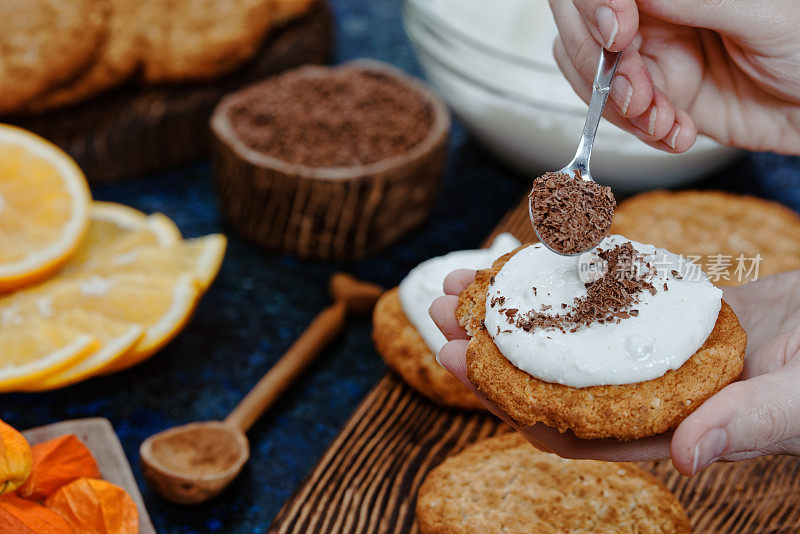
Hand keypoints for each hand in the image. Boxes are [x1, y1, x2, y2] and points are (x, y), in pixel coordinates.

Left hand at [430, 268, 799, 474]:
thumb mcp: (799, 400)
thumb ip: (745, 426)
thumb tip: (683, 457)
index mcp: (664, 426)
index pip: (565, 423)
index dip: (505, 396)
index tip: (456, 359)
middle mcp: (641, 393)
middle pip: (546, 376)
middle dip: (487, 346)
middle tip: (437, 305)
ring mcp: (644, 351)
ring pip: (561, 335)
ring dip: (510, 309)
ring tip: (460, 275)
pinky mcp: (656, 313)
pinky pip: (593, 298)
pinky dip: (557, 279)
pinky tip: (522, 256)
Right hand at [549, 0, 799, 153]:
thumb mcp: (762, 13)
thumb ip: (695, 0)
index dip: (594, 5)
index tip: (618, 33)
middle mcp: (653, 14)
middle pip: (579, 29)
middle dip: (601, 68)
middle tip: (638, 92)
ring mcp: (651, 56)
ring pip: (590, 75)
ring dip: (618, 108)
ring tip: (663, 120)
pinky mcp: (655, 98)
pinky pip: (618, 115)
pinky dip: (640, 131)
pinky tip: (676, 130)